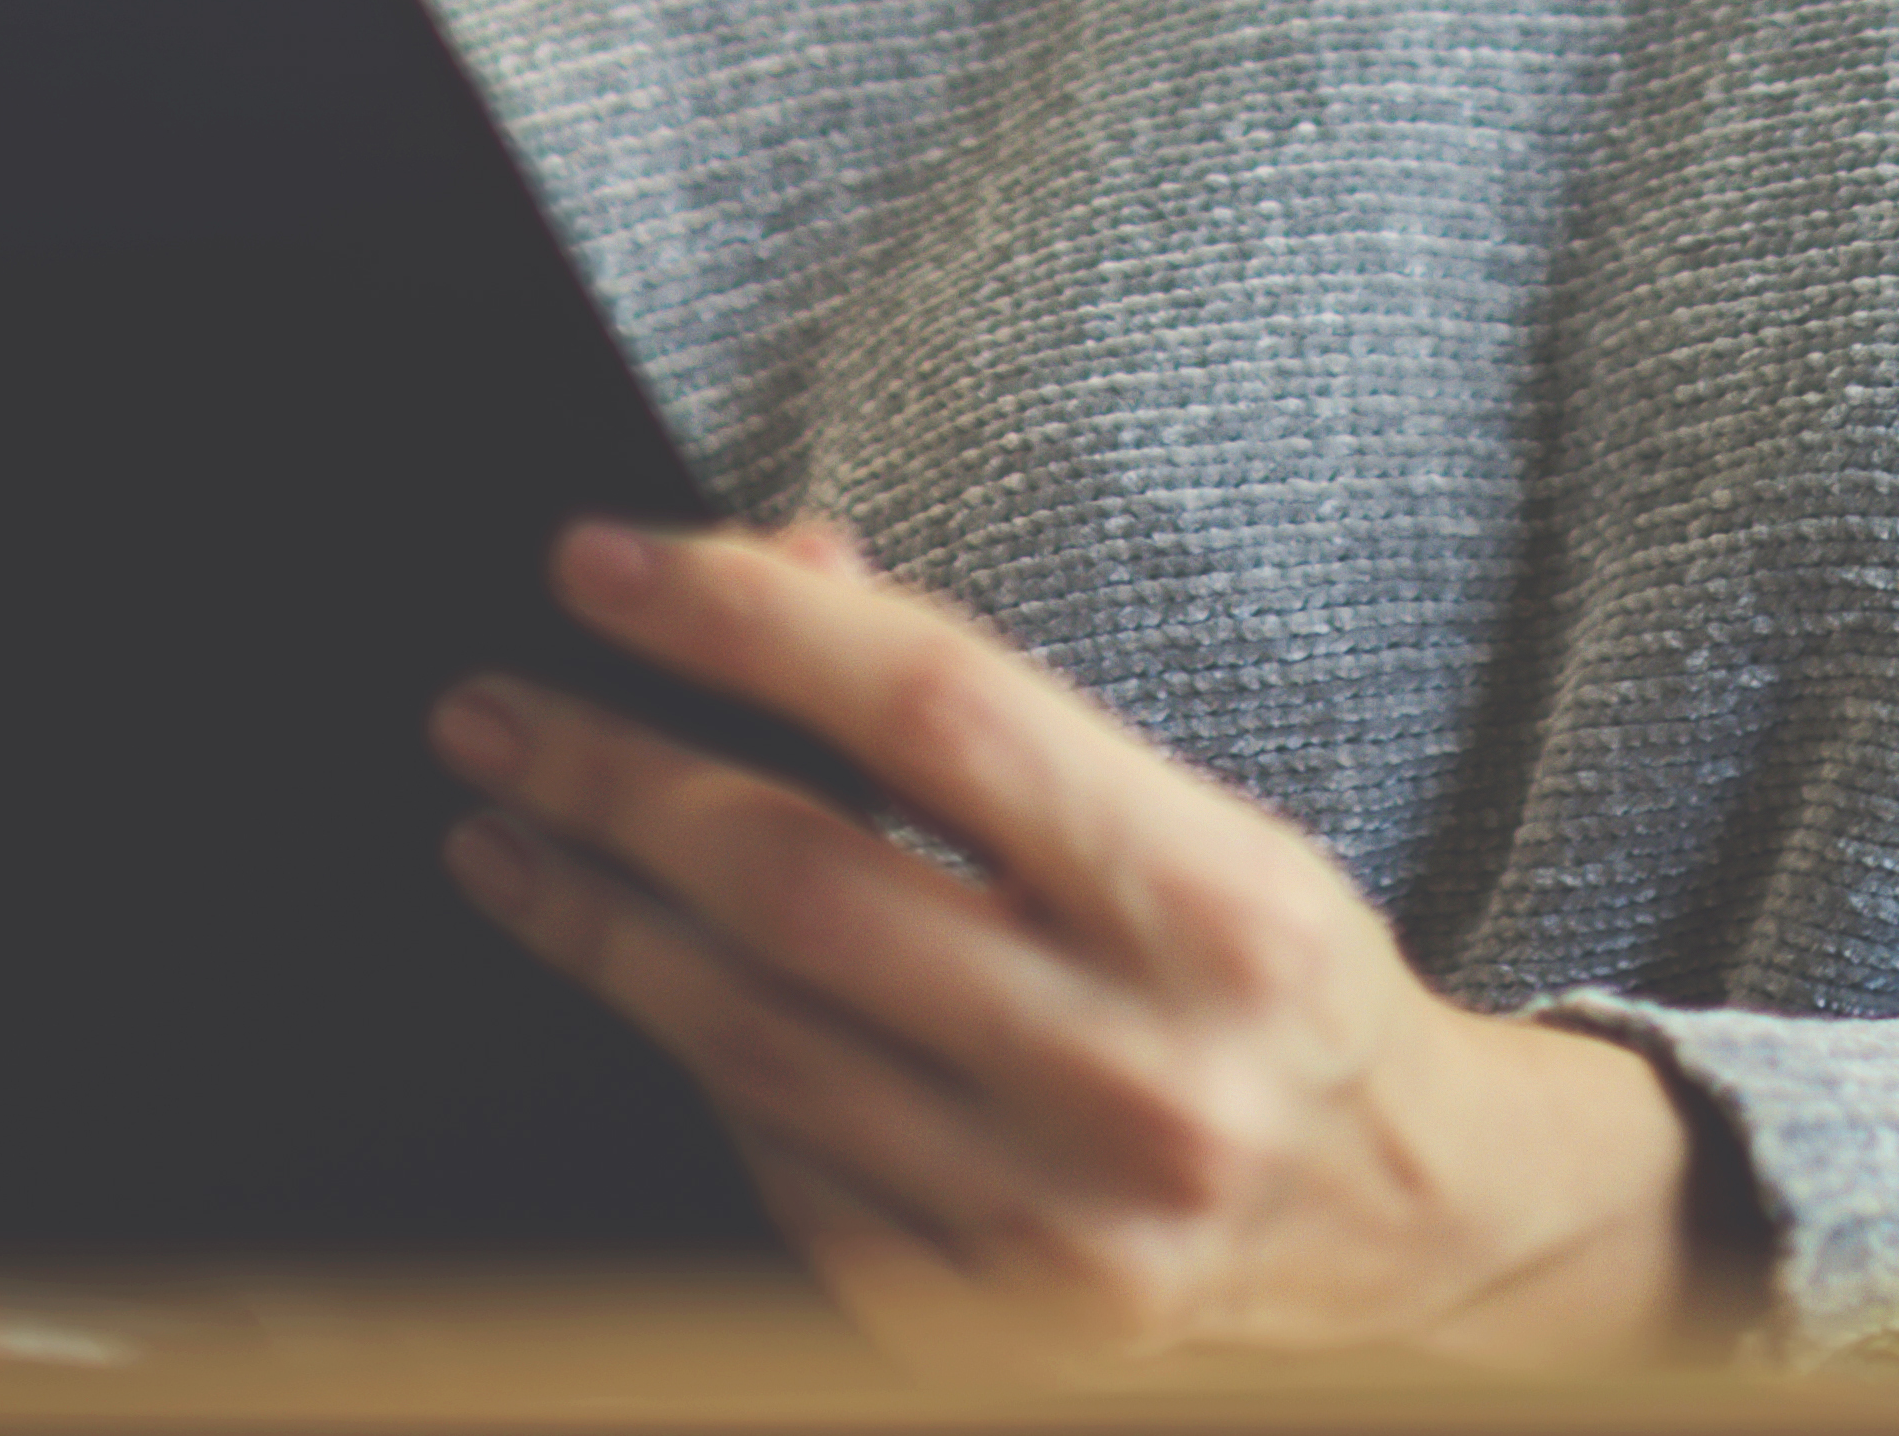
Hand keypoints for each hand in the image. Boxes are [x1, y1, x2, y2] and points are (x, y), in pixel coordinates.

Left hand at [432, 520, 1738, 1371]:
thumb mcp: (1188, 810)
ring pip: (753, 1036)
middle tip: (491, 711)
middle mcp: (1142, 1078)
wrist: (1408, 1229)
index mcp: (1218, 907)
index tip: (600, 566)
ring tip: (505, 832)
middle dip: (608, 778)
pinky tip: (645, 982)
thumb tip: (777, 568)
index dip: (745, 621)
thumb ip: (981, 704)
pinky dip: (702, 1061)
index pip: (932, 713)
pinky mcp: (990, 1332)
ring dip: (595, 919)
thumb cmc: (1275, 983)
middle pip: (800, 880)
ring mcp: (1057, 1228)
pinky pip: (783, 1171)